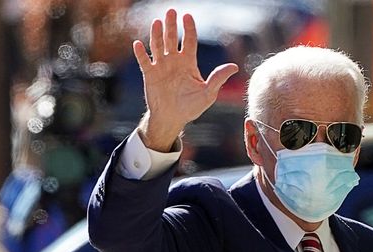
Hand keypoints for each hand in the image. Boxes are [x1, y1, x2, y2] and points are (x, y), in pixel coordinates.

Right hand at [132, 9, 238, 151]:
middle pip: (172, 38)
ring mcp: (161, 66)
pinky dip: (141, 53)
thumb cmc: (191, 107)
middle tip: (171, 12)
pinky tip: (138, 44)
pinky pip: (144, 61)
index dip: (189, 28)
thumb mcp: (207, 94)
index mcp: (188, 63)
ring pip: (157, 46)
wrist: (172, 119)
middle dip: (171, 25)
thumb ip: (218, 79)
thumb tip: (234, 67)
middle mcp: (174, 61)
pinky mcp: (150, 75)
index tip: (187, 16)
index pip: (189, 41)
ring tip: (156, 22)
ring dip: (156, 34)